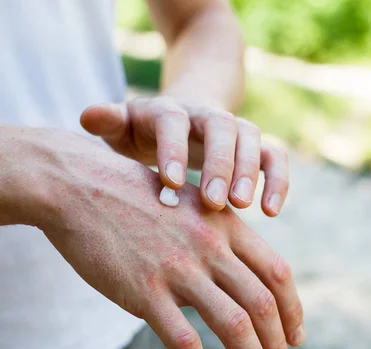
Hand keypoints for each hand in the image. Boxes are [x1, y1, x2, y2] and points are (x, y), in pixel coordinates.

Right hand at [34, 131, 303, 348]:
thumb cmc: (137, 198)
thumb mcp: (192, 207)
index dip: (293, 310)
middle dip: (279, 346)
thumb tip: (238, 278)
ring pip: (233, 325)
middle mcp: (210, 246)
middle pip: (262, 304)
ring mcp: (178, 268)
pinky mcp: (143, 290)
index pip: (278, 273)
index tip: (296, 337)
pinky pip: (183, 341)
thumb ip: (219, 239)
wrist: (80, 185)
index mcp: (227, 225)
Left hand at [80, 97, 288, 215]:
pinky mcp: (257, 147)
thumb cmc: (147, 133)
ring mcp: (236, 130)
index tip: (171, 185)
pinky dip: (278, 180)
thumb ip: (110, 122)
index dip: (174, 149)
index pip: (174, 121)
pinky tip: (271, 211)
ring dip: (251, 172)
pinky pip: (275, 157)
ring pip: (253, 139)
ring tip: (245, 206)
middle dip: (219, 163)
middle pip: (221, 126)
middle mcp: (207, 115)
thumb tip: (88, 116)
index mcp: (170, 111)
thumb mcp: (125, 127)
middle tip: (215, 202)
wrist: (185, 117)